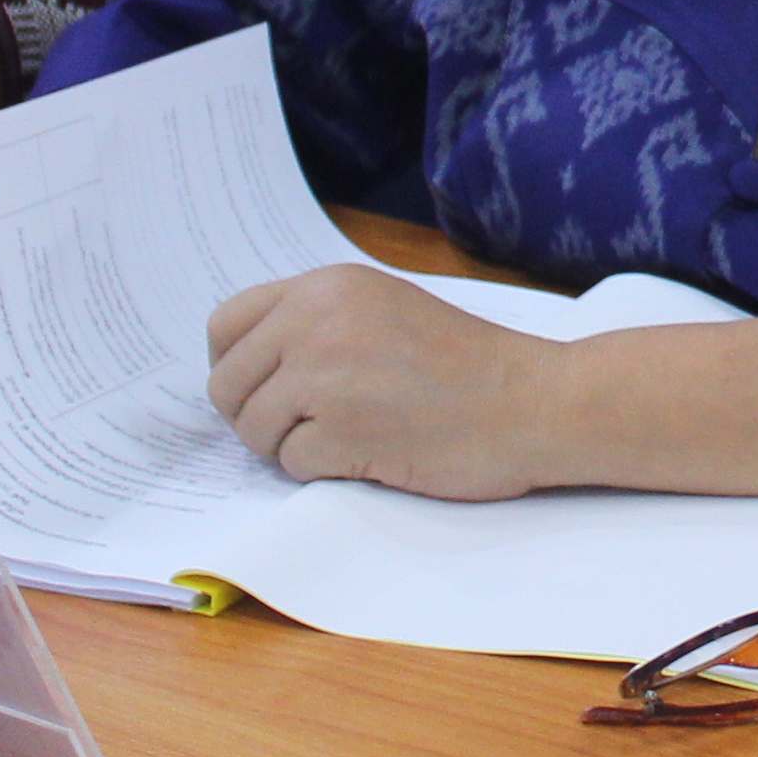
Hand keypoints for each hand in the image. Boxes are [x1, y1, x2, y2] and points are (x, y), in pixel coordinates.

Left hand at [204, 267, 575, 499]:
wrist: (531, 401)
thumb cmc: (467, 362)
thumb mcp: (385, 308)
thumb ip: (319, 320)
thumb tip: (250, 363)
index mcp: (326, 286)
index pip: (226, 324)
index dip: (234, 365)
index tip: (257, 386)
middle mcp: (315, 323)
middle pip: (228, 385)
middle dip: (258, 415)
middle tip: (307, 424)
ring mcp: (324, 378)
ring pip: (253, 429)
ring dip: (290, 445)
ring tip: (351, 434)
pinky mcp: (340, 433)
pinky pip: (292, 465)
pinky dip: (325, 469)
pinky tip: (373, 450)